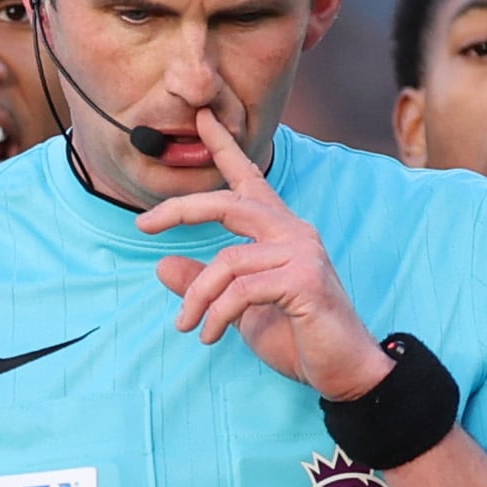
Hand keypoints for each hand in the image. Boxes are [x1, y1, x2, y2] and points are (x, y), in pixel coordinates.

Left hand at [139, 109, 385, 398]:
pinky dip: (216, 315)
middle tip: (142, 224)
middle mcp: (294, 232)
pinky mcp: (304, 280)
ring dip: (197, 299)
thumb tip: (162, 265)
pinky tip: (210, 336)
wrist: (344, 370)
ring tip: (187, 327)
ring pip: (226, 261)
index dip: (225, 147)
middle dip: (181, 209)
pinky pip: (239, 291)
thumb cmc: (297, 336)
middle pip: (228, 202)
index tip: (201, 117)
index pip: (249, 179)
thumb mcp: (239, 309)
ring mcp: (302, 253)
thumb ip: (205, 284)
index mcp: (280, 232)